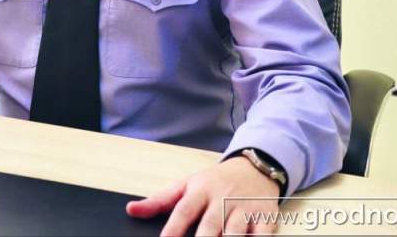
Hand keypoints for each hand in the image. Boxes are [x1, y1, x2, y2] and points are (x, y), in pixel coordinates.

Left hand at [126, 156, 279, 235]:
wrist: (254, 168)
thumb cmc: (215, 181)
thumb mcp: (186, 184)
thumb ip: (159, 200)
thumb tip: (131, 210)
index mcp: (200, 190)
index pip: (183, 211)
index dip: (173, 229)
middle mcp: (222, 199)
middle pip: (210, 225)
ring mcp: (245, 209)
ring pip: (236, 232)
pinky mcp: (265, 217)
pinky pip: (262, 235)